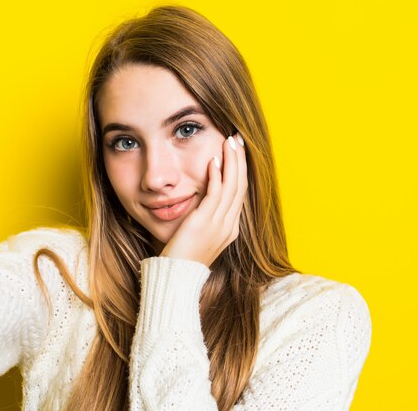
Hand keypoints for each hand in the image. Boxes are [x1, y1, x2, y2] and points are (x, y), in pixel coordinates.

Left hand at [160, 133, 247, 266]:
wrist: (176, 278)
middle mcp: (229, 226)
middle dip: (240, 160)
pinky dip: (217, 176)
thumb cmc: (181, 259)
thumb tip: (200, 201)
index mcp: (230, 229)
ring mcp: (219, 225)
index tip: (237, 152)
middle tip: (237, 139)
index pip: (240, 193)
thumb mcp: (198, 237)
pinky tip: (214, 161)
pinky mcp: (204, 223)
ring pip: (232, 187)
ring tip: (229, 142)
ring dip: (231, 162)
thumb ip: (204, 219)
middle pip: (240, 186)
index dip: (241, 170)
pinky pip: (215, 195)